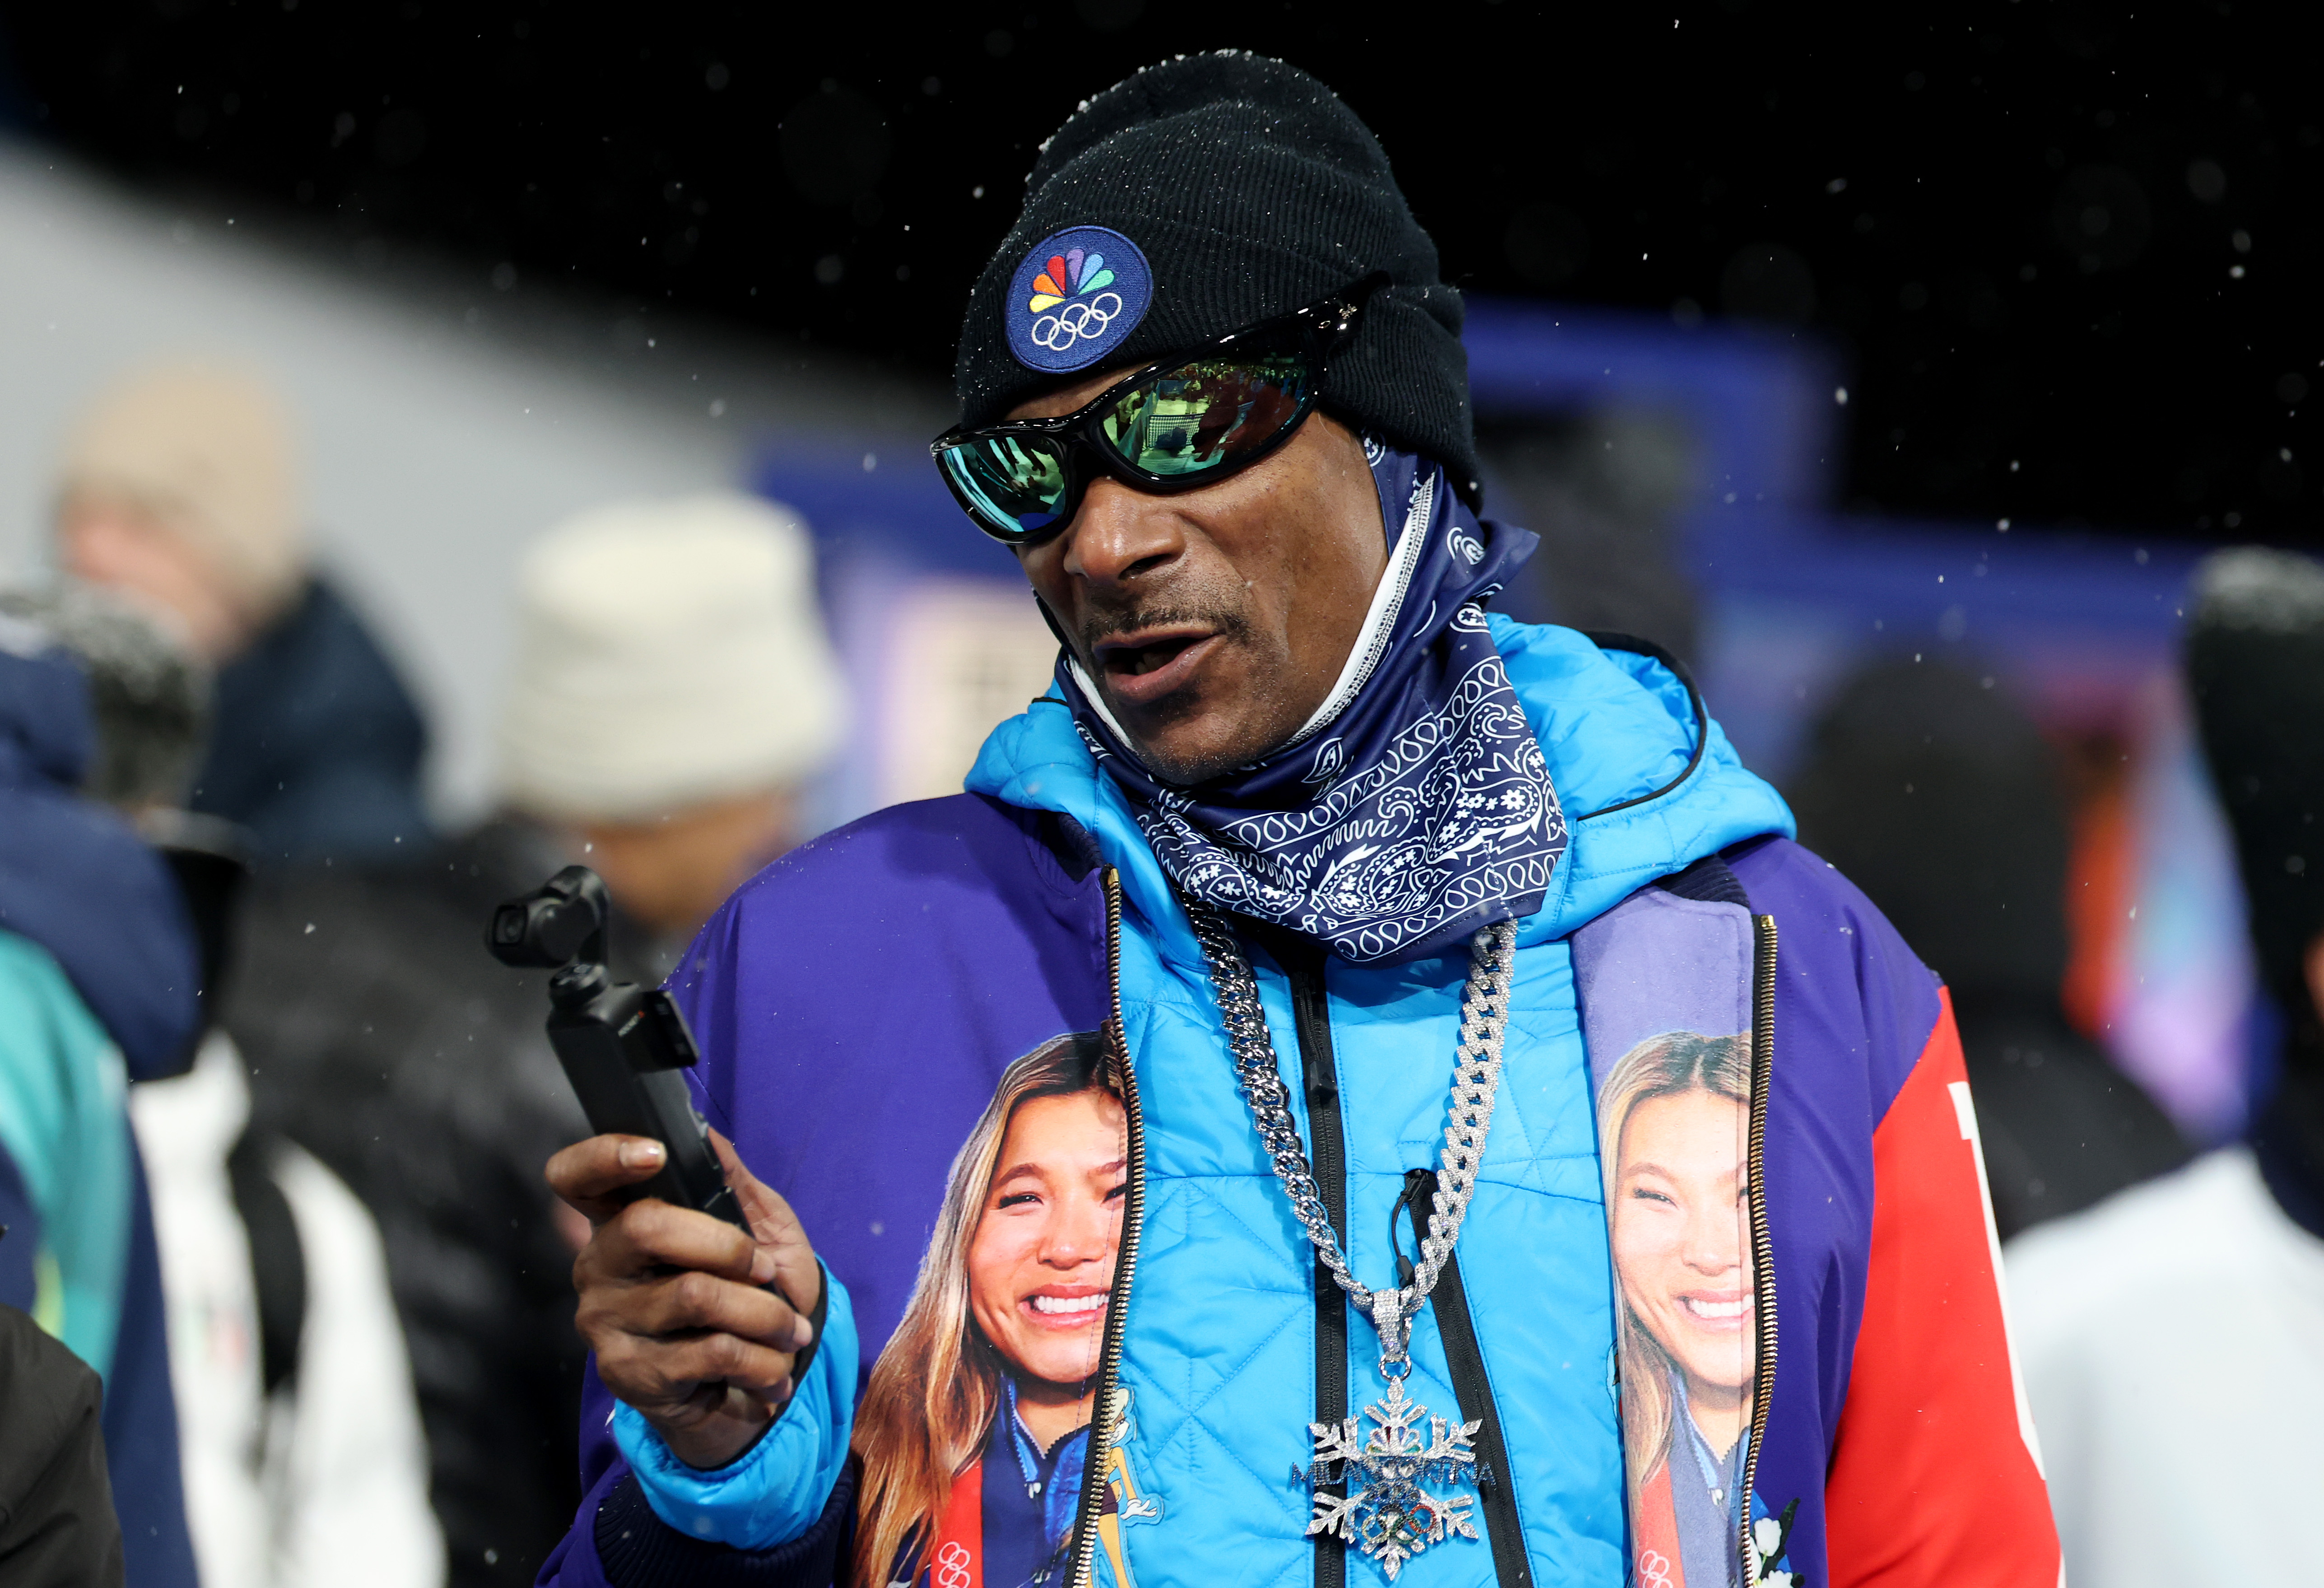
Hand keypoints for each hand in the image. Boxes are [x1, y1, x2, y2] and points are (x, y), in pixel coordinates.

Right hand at [547, 1129, 820, 1470]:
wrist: (756, 1385)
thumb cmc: (751, 1291)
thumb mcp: (758, 1227)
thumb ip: (731, 1181)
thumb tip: (706, 1133)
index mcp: (620, 1220)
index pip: (577, 1177)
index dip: (603, 1156)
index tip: (655, 1153)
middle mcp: (598, 1266)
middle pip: (644, 1226)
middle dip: (729, 1246)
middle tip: (768, 1271)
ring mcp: (605, 1321)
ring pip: (694, 1294)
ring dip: (765, 1315)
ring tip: (790, 1332)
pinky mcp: (628, 1373)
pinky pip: (710, 1352)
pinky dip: (762, 1360)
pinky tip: (773, 1372)